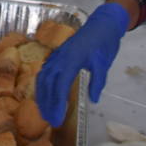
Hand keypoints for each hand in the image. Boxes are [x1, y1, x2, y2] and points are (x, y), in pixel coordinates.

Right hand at [35, 2, 129, 125]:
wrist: (102, 24)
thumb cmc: (104, 42)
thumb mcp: (103, 63)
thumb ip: (97, 81)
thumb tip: (93, 99)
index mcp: (72, 59)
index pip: (60, 84)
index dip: (57, 103)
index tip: (58, 118)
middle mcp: (60, 57)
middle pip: (49, 83)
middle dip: (48, 103)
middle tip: (51, 121)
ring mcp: (57, 55)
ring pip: (44, 77)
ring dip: (43, 96)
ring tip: (45, 112)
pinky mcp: (57, 55)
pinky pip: (45, 71)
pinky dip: (42, 85)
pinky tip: (44, 95)